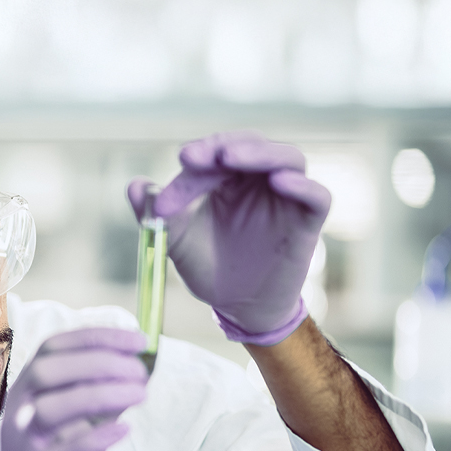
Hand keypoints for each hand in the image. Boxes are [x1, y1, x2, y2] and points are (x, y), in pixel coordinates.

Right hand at [0, 328, 147, 450]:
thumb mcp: (78, 424)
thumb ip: (100, 396)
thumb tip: (140, 368)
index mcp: (27, 391)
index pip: (55, 348)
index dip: (97, 338)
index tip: (139, 340)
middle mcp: (19, 411)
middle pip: (49, 370)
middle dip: (100, 362)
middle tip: (141, 372)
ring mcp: (23, 444)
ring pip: (53, 408)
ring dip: (102, 395)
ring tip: (141, 395)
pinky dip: (96, 439)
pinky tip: (124, 432)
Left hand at [127, 131, 330, 344]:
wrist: (235, 306)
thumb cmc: (208, 264)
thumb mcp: (175, 238)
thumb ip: (152, 212)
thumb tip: (134, 186)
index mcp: (227, 177)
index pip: (216, 152)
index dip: (201, 155)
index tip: (182, 160)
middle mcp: (259, 181)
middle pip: (253, 144)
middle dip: (225, 145)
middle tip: (200, 156)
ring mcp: (285, 199)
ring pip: (288, 158)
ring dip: (262, 153)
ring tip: (233, 156)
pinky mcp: (306, 223)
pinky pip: (317, 196)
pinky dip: (302, 185)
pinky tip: (281, 181)